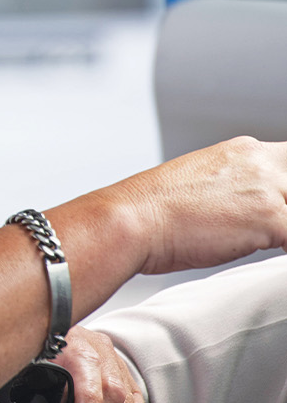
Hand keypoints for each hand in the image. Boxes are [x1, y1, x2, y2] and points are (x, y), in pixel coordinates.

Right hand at [119, 136, 286, 274]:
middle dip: (284, 208)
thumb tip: (244, 209)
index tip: (277, 205)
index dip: (285, 190)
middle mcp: (259, 162)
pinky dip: (282, 248)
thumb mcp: (200, 182)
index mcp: (243, 150)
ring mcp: (268, 190)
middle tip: (266, 227)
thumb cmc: (153, 209)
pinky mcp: (271, 219)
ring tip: (260, 240)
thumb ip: (233, 187)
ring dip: (281, 229)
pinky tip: (263, 251)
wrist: (132, 220)